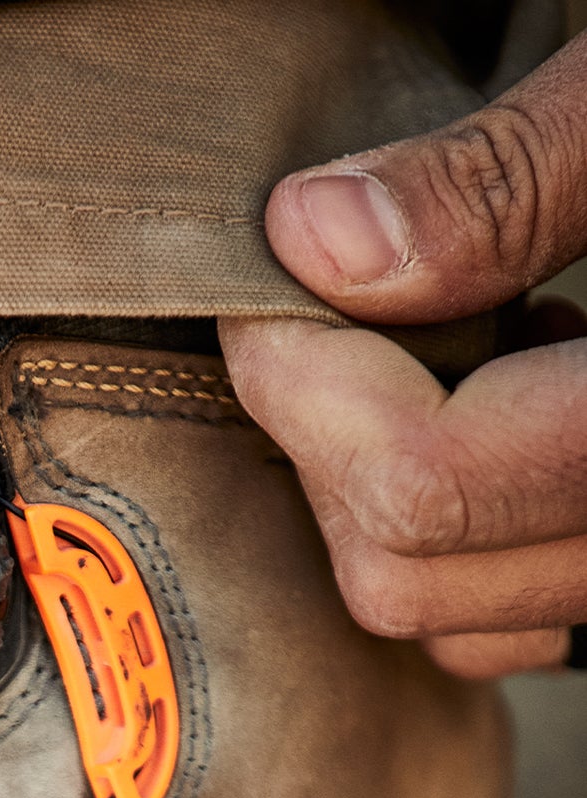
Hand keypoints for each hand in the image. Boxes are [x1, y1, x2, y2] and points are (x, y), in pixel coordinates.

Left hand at [220, 31, 586, 676]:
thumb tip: (317, 241)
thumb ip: (515, 175)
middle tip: (338, 320)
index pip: (425, 485)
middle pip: (414, 576)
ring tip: (452, 351)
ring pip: (458, 622)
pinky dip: (471, 535)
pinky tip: (516, 402)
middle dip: (333, 450)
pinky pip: (526, 621)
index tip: (272, 288)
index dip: (304, 385)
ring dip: (397, 500)